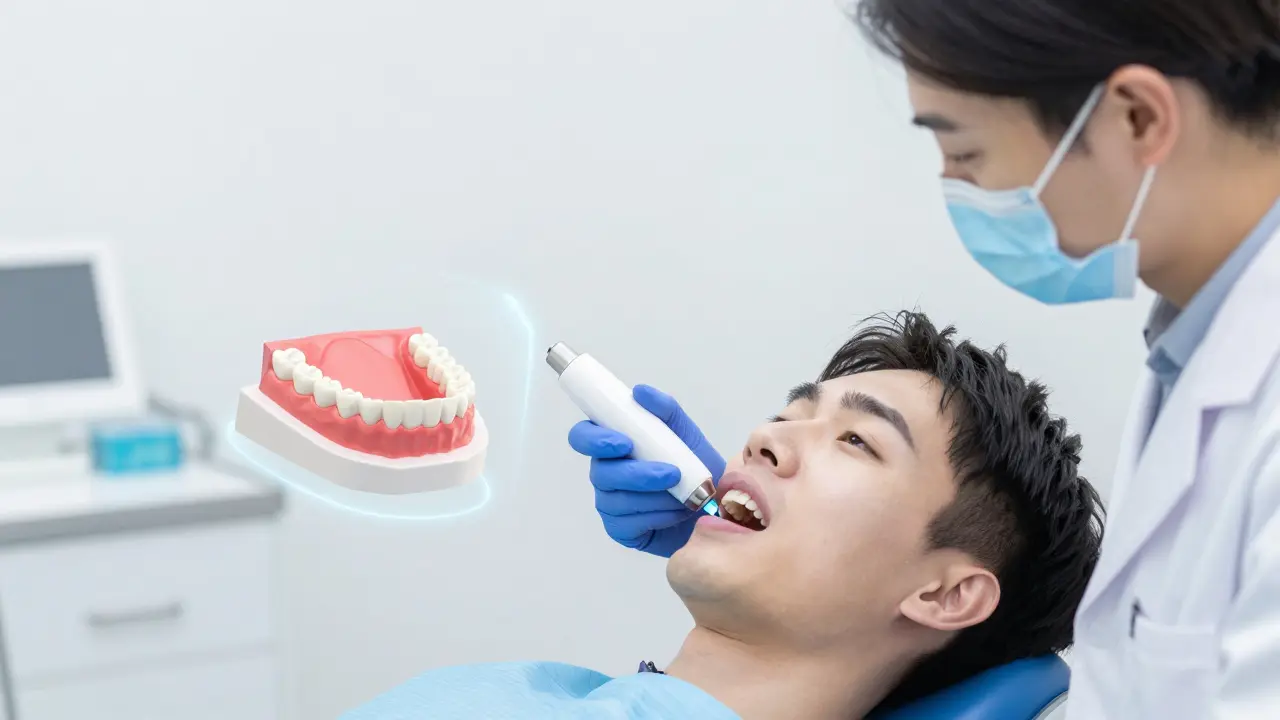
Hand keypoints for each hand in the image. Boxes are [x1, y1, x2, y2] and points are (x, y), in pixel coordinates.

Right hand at [567, 384, 726, 557]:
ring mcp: (610, 503)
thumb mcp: (687, 435)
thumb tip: (639, 391)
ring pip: (618, 499)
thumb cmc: (696, 469)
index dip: (593, 439)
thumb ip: (666, 411)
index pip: (584, 436)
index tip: (623, 442)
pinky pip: (629, 523)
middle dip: (636, 473)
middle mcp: (606, 472)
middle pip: (600, 472)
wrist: (715, 509)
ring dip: (656, 496)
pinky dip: (658, 516)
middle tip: (670, 473)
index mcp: (614, 444)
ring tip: (684, 495)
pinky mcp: (620, 529)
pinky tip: (676, 512)